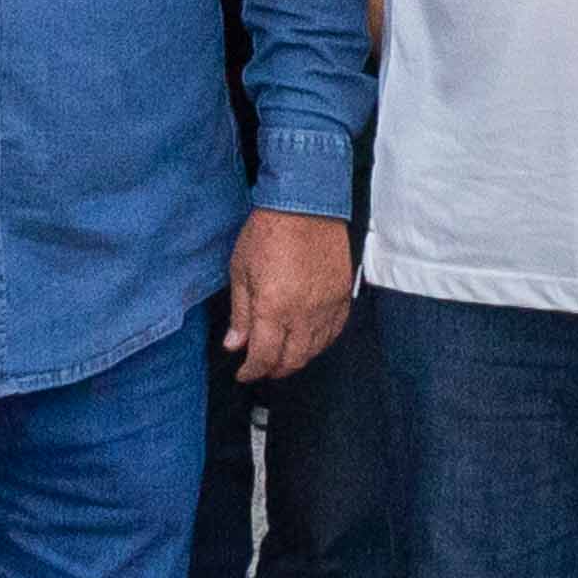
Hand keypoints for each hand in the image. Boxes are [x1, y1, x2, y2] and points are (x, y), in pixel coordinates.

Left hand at [224, 206, 359, 382]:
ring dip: (296, 359)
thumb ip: (240, 313)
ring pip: (314, 350)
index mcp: (273, 308)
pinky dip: (320, 343)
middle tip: (261, 368)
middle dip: (273, 370)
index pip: (263, 356)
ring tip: (283, 356)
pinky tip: (309, 341)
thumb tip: (234, 344)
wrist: (306, 205)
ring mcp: (327, 306)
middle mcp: (303, 314)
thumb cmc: (268, 231)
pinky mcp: (342, 296)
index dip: (251, 371)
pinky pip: (334, 331)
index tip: (243, 372)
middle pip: (291, 360)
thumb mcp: (240, 271)